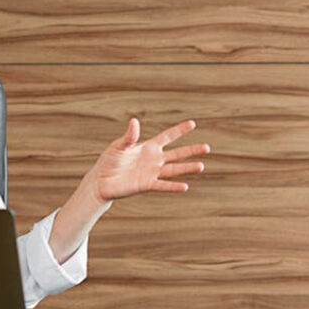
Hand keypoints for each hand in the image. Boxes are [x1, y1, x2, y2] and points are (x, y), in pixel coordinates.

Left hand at [90, 119, 209, 202]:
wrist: (102, 181)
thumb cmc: (109, 161)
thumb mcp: (119, 146)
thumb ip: (129, 136)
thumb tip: (134, 121)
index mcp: (148, 147)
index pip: (167, 136)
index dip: (179, 130)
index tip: (192, 124)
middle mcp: (154, 159)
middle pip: (177, 154)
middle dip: (192, 150)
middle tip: (207, 147)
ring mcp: (152, 172)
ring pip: (174, 169)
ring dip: (187, 168)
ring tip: (201, 166)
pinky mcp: (147, 185)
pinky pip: (163, 185)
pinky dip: (173, 186)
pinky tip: (185, 186)